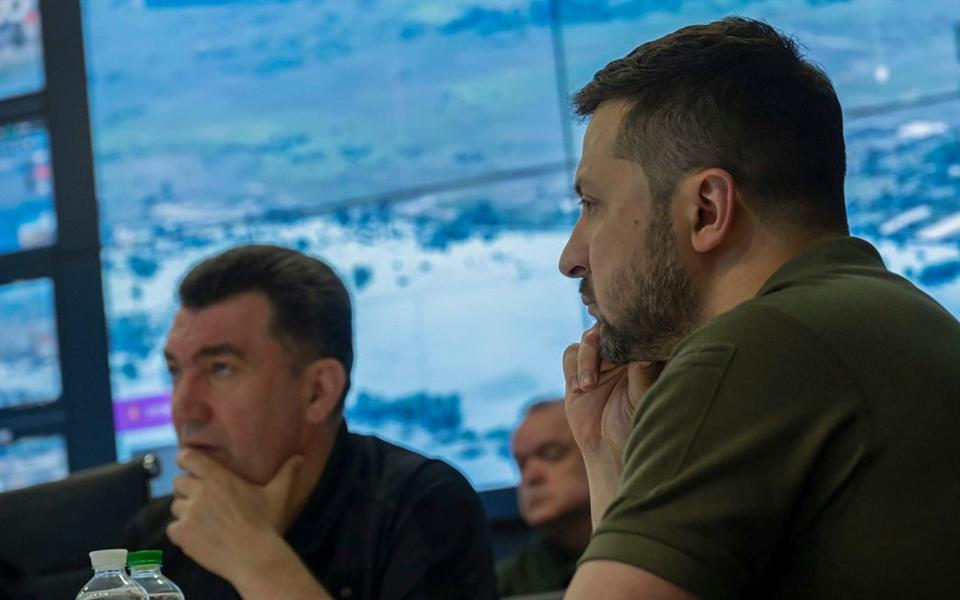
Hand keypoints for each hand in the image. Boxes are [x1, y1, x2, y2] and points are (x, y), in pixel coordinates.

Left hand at [166, 450, 302, 581]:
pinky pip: (172, 528)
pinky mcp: (181, 533)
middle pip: (178, 482)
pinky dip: (181, 532)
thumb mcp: (277, 495)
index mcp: (218, 477)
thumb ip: (286, 473)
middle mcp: (200, 491)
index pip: (187, 458)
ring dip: (185, 511)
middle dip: (187, 489)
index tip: (192, 467)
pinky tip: (197, 536)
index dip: (186, 461)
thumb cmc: (265, 523)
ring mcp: (188, 513)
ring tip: (201, 521)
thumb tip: (300, 457)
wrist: (253, 556)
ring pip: (175, 506)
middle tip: (202, 500)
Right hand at [563, 323, 663, 463]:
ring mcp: (601, 361)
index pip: (636, 329)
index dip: (626, 325)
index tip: (618, 335)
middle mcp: (622, 355)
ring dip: (585, 358)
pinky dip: (572, 369)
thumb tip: (644, 355)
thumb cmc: (633, 426)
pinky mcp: (579, 370)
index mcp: (644, 356)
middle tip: (597, 350)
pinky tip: (579, 390)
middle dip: (600, 340)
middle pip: (608, 328)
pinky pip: (570, 353)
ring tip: (587, 386)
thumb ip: (642, 376)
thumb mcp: (641, 400)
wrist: (608, 449)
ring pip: (588, 338)